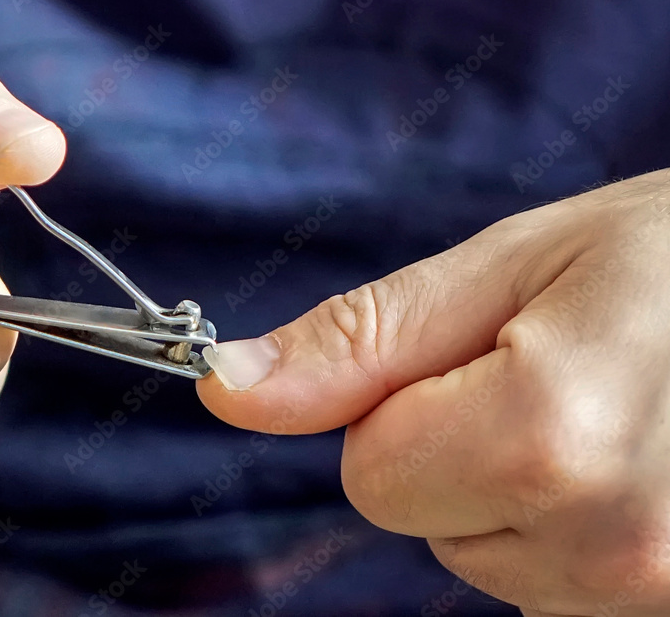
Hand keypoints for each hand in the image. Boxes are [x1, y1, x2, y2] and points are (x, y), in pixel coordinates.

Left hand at [198, 170, 669, 614]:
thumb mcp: (507, 267)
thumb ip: (356, 343)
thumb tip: (225, 389)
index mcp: (551, 438)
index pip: (369, 476)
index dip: (404, 407)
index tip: (487, 353)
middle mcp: (616, 543)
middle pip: (426, 522)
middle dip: (463, 447)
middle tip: (567, 372)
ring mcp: (661, 592)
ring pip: (491, 561)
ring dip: (524, 490)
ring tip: (619, 410)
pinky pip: (561, 587)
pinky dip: (576, 530)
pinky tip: (646, 461)